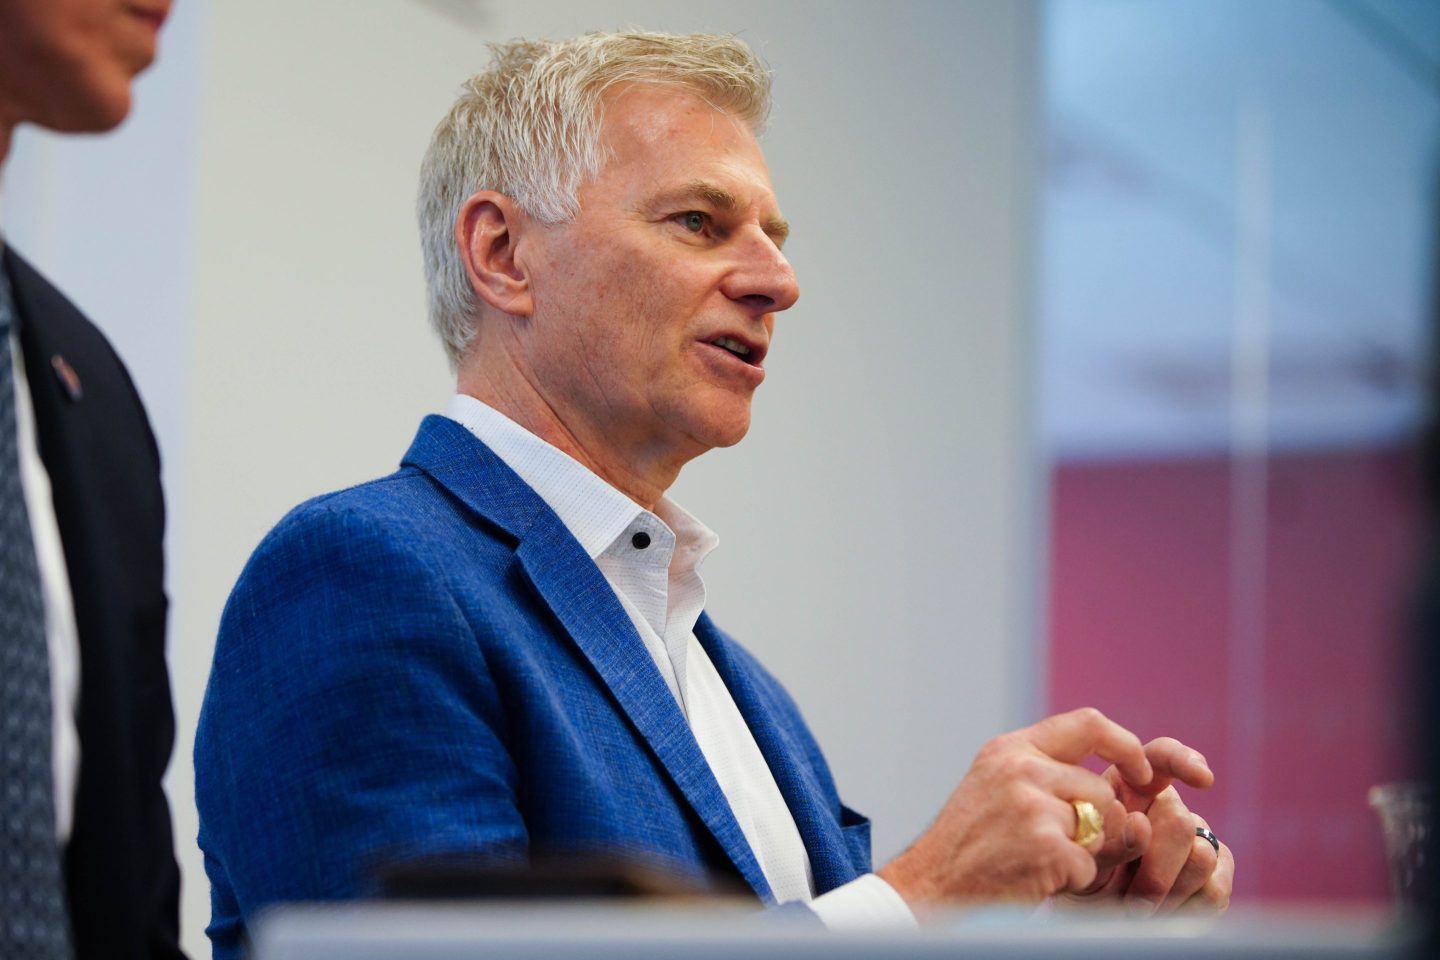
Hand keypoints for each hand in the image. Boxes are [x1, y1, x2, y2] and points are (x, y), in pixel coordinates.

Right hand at [878, 707, 1156, 904]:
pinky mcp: (1045, 846)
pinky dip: (1073, 882)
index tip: (1142, 772)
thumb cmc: (967, 847)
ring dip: (1086, 856)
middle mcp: (1020, 768)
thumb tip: (1130, 804)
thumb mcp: (998, 791)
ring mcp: (1032, 806)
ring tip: (1043, 863)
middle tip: (1062, 848)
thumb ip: (1052, 781)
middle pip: (1102, 790)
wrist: (928, 886)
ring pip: (1102, 829)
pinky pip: (1090, 866)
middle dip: (1097, 827)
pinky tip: (1037, 880)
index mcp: (1010, 749)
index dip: (1125, 746)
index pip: (1089, 724)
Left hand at [1067, 739, 1232, 914]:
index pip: (1162, 757)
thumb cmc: (1082, 873)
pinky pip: (1216, 887)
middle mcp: (1166, 807)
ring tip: (1139, 907)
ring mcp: (1196, 840)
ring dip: (1167, 891)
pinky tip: (1165, 913)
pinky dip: (1187, 908)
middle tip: (1132, 899)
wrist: (1089, 917)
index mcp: (1130, 786)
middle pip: (1179, 820)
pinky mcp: (1217, 875)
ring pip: (1201, 854)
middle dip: (1155, 867)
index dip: (1184, 761)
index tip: (1202, 778)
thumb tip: (1140, 822)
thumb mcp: (1082, 852)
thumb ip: (1108, 836)